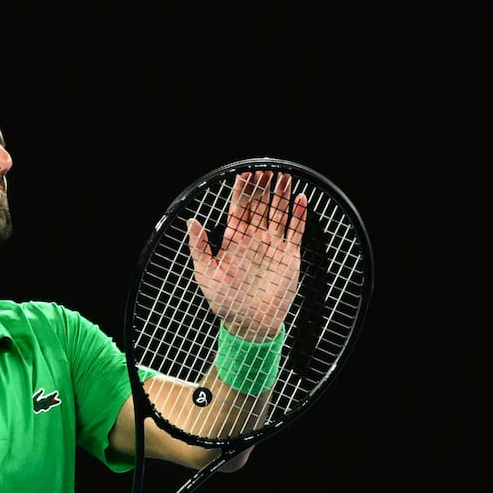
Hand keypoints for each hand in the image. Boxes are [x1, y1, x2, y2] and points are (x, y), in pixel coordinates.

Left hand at [186, 170, 306, 339]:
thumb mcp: (205, 273)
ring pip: (278, 213)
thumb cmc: (224, 300)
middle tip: (266, 168)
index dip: (242, 189)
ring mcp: (272, 246)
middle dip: (263, 186)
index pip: (239, 207)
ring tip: (283, 175)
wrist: (249, 323)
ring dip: (281, 194)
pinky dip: (299, 215)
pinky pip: (295, 231)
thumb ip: (199, 247)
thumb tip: (191, 221)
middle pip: (260, 205)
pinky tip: (301, 198)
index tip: (246, 173)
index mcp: (234, 239)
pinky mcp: (288, 256)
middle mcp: (254, 238)